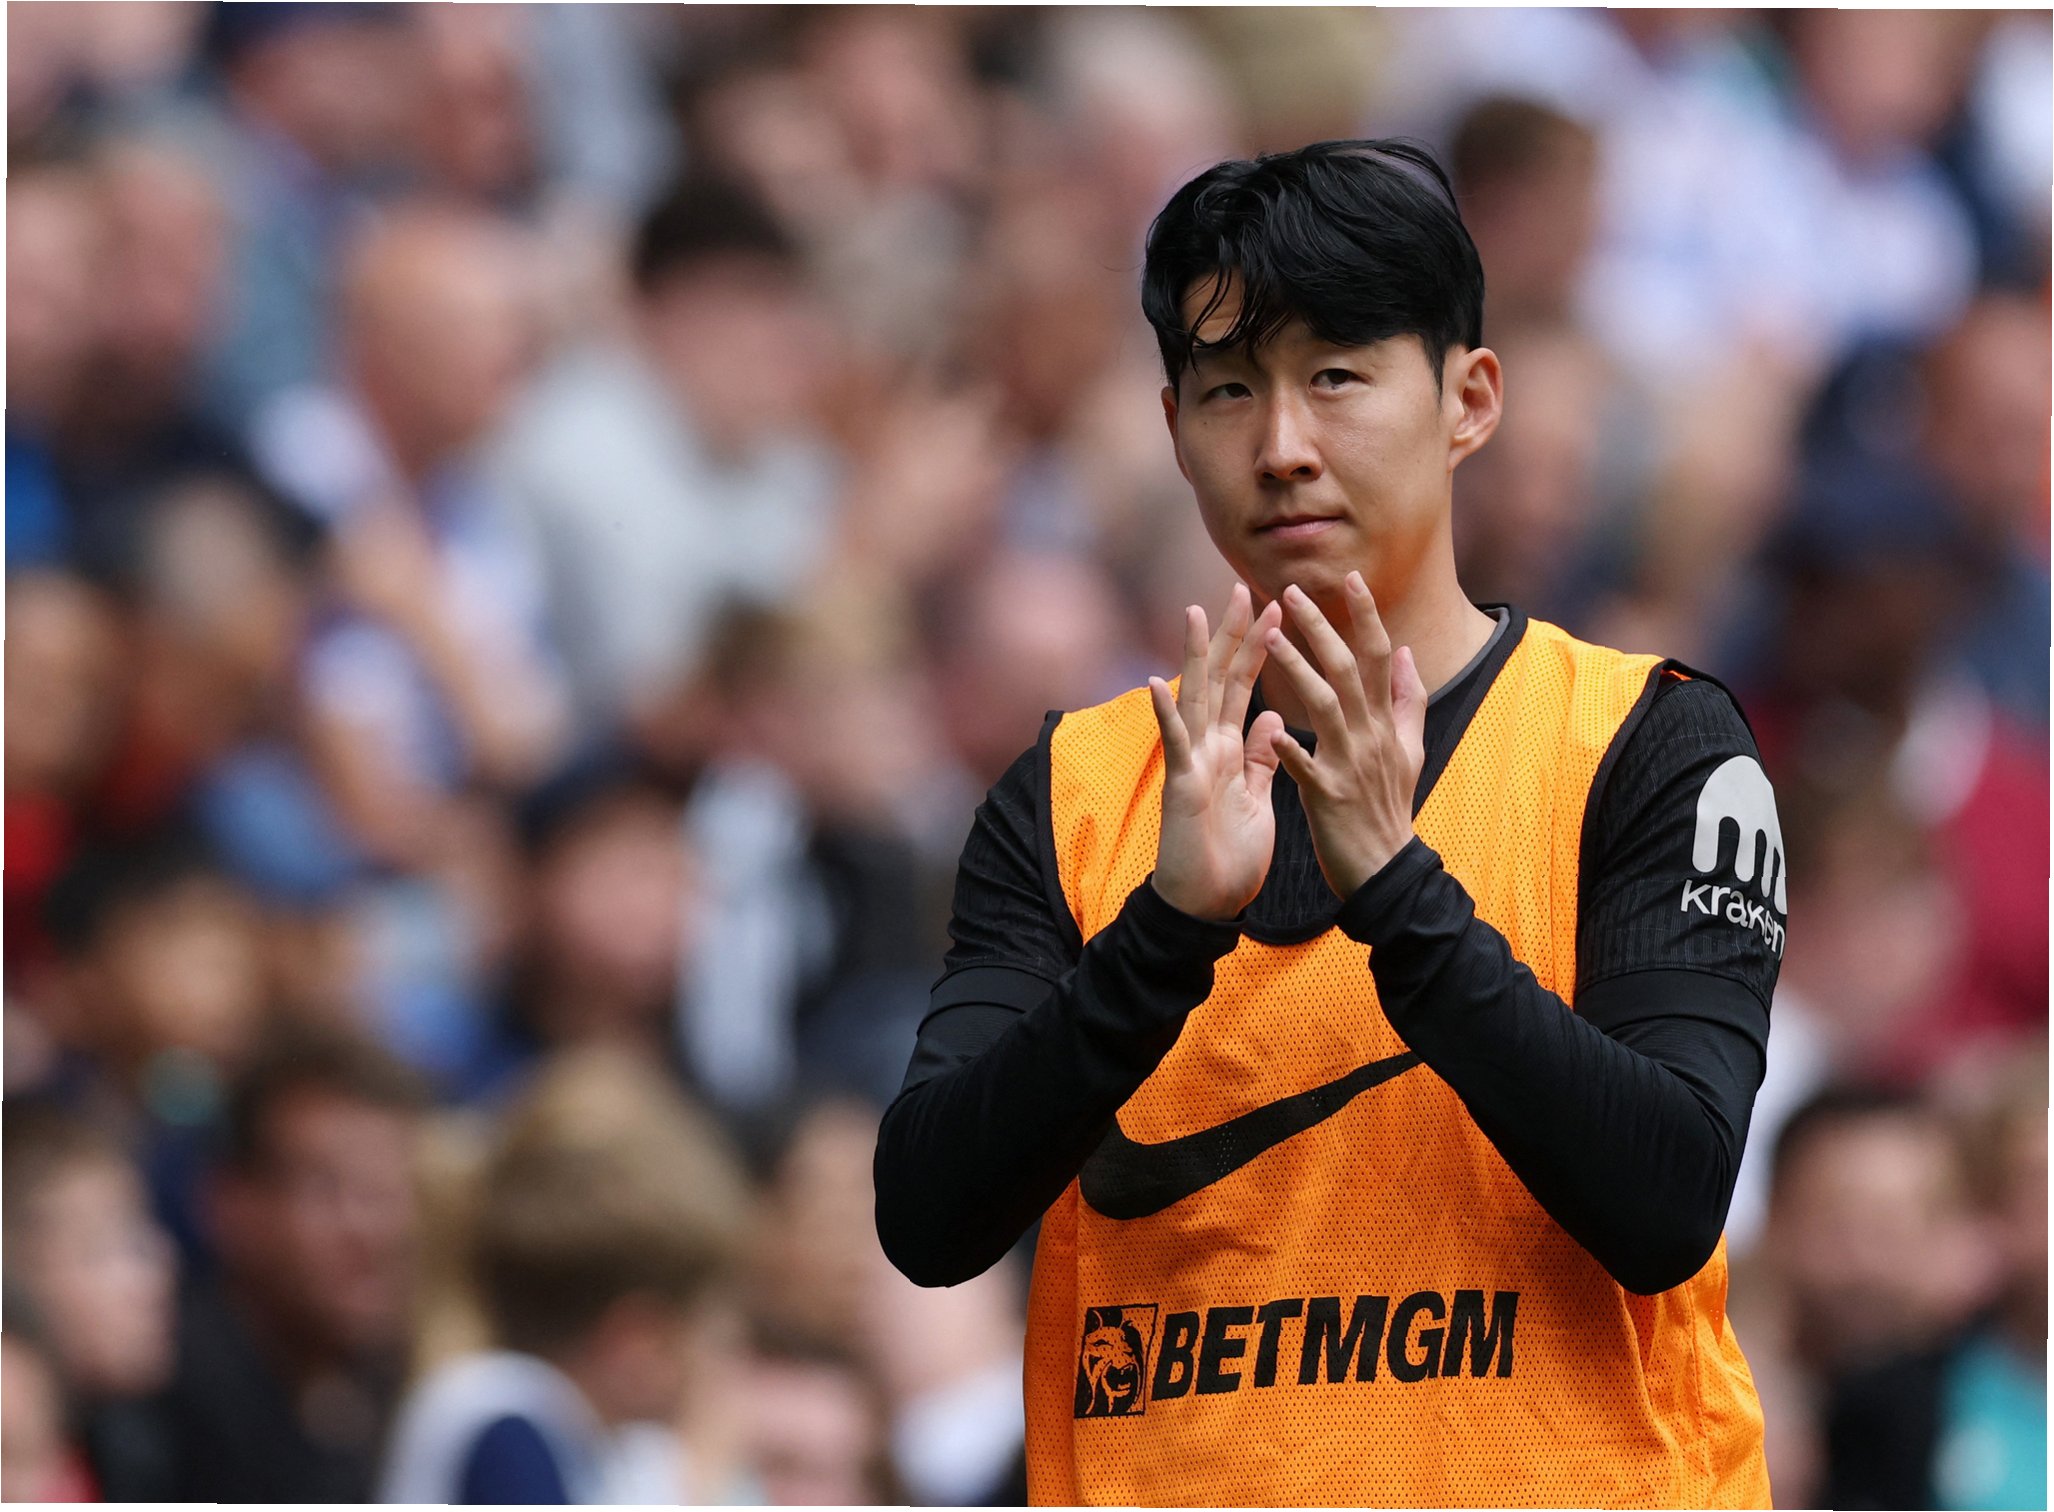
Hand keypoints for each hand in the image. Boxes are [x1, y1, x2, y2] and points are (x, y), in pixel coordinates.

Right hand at [1147, 583, 1286, 921]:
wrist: (1206, 905)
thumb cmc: (1229, 855)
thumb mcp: (1255, 797)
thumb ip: (1259, 756)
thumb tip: (1269, 715)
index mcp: (1229, 749)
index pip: (1246, 687)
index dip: (1262, 647)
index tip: (1279, 607)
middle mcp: (1208, 747)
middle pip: (1221, 680)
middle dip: (1234, 634)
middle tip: (1245, 586)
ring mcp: (1192, 763)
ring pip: (1195, 700)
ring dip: (1195, 658)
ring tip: (1195, 613)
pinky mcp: (1181, 786)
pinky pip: (1175, 745)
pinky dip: (1167, 714)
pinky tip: (1157, 682)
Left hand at [1261, 574, 1426, 897]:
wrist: (1386, 869)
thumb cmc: (1389, 807)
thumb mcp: (1410, 751)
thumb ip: (1408, 701)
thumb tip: (1406, 653)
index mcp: (1385, 723)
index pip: (1379, 657)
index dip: (1366, 616)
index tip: (1351, 577)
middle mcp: (1371, 736)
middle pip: (1348, 670)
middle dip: (1322, 628)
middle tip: (1291, 591)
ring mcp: (1350, 765)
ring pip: (1326, 706)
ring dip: (1298, 670)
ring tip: (1269, 637)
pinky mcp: (1328, 796)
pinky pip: (1306, 766)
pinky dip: (1289, 748)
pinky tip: (1268, 726)